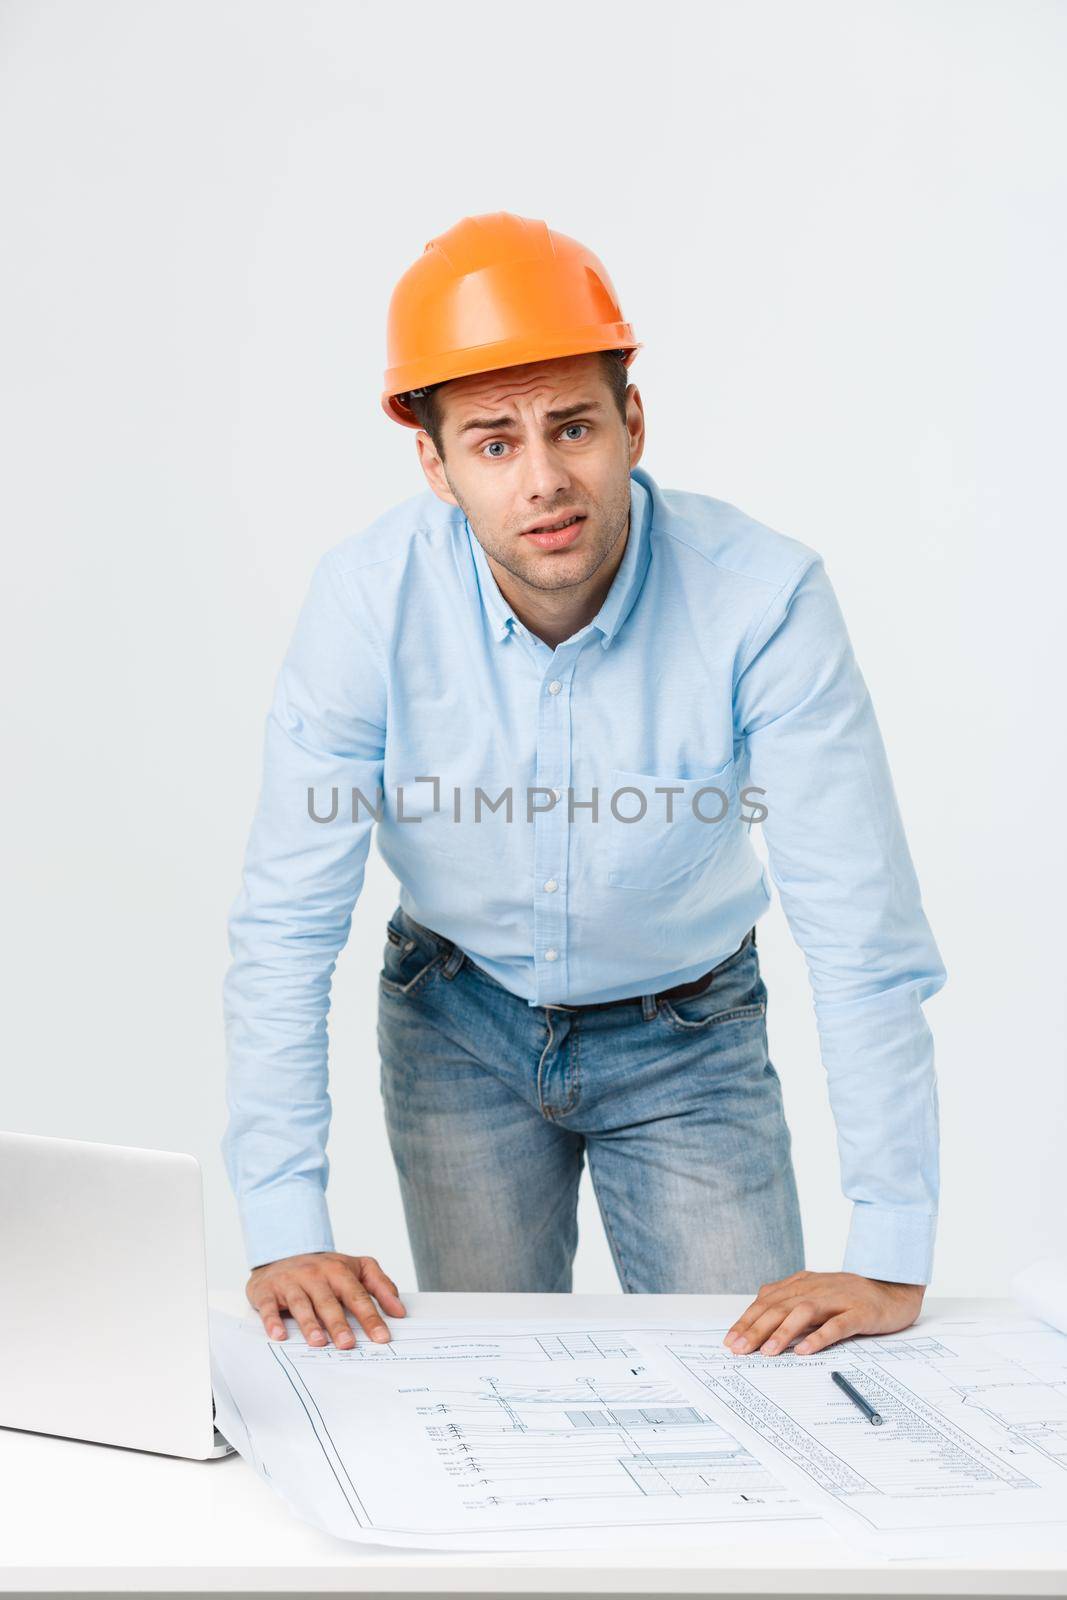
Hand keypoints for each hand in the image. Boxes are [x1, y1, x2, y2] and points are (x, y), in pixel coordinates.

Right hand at [246, 1251, 405, 1347]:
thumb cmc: (324, 1269)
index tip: (381, 1337)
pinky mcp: (268, 1290)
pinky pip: (269, 1307)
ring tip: (319, 1342)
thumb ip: (380, 1286)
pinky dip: (273, 1321)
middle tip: (348, 1344)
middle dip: (338, 1323)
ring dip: (309, 1324)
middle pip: (329, 1301)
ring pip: (301, 1304)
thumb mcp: (355, 1268)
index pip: (357, 1295)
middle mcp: (315, 1275)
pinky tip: (279, 1336)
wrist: (282, 1254)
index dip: (370, 1317)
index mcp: (338, 1270)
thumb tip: (399, 1311)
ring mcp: (291, 1282)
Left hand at [723, 1270, 924, 1356]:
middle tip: (739, 1349)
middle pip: (780, 1307)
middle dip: (756, 1328)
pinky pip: (837, 1325)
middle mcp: (816, 1289)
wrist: (894, 1287)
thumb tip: (760, 1318)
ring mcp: (838, 1300)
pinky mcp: (859, 1313)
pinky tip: (805, 1351)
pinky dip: (819, 1337)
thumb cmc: (852, 1296)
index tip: (730, 1340)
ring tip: (767, 1352)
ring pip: (804, 1313)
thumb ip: (791, 1301)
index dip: (747, 1320)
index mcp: (803, 1285)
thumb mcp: (817, 1294)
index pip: (767, 1301)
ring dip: (783, 1332)